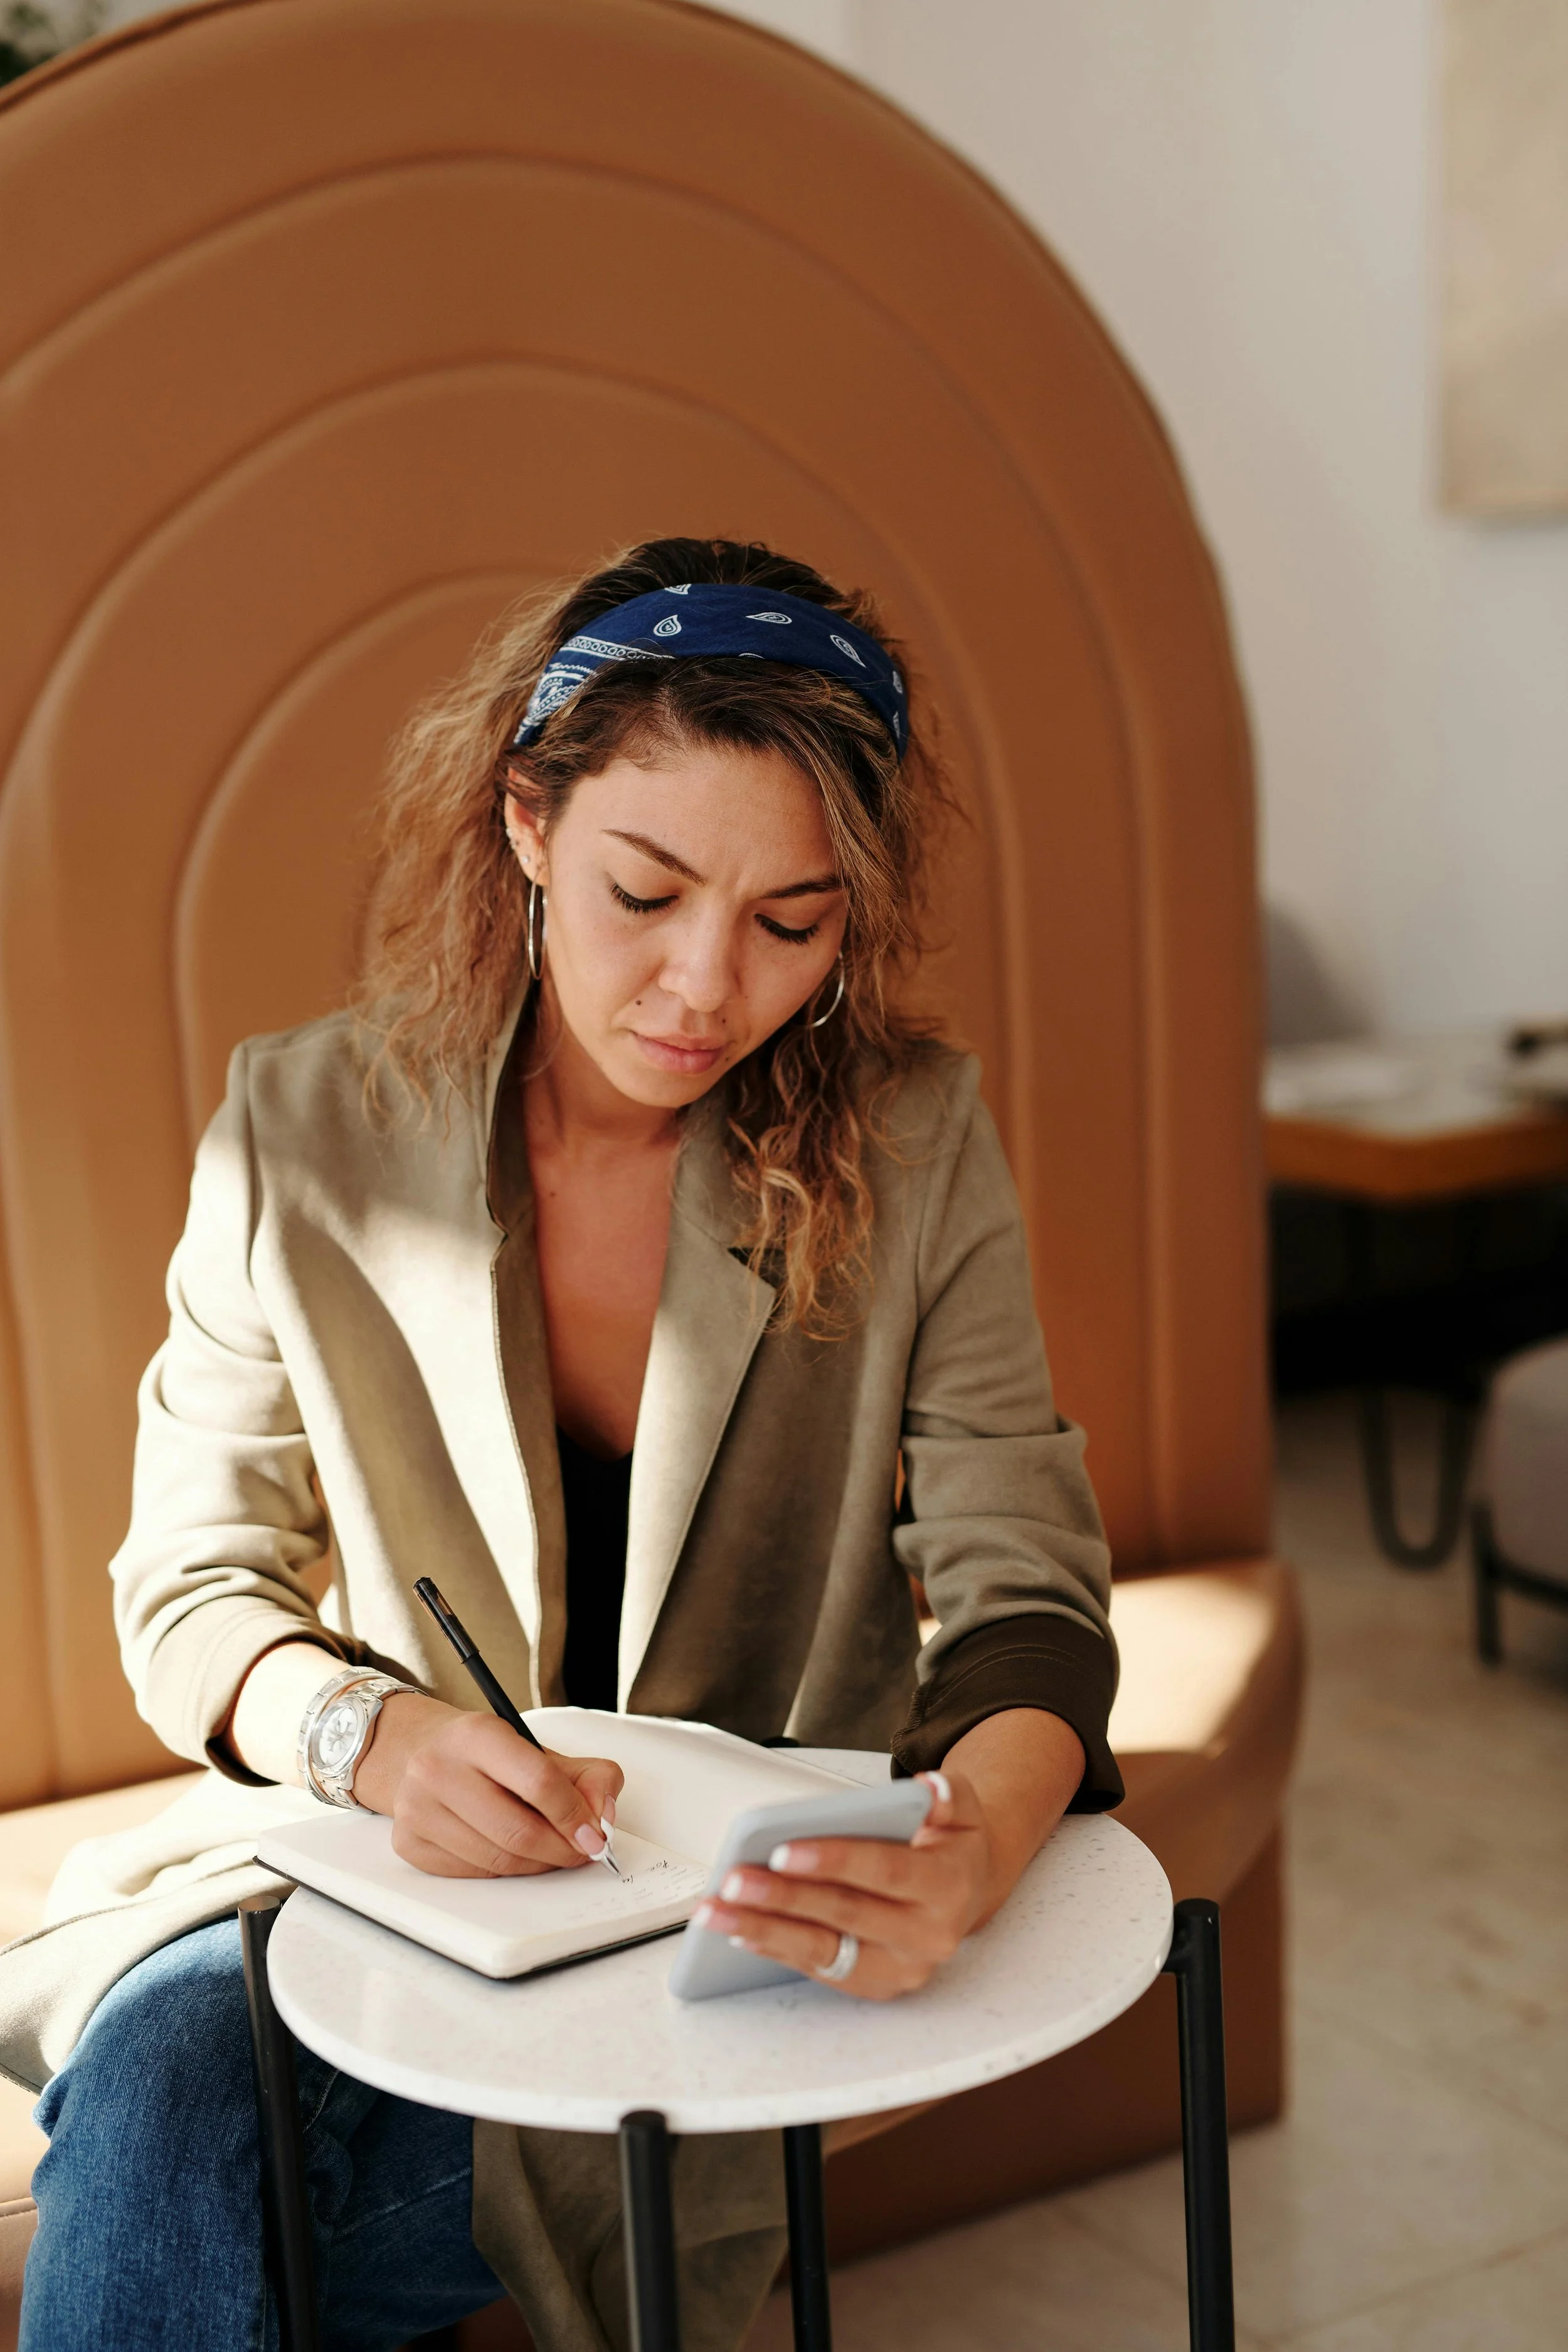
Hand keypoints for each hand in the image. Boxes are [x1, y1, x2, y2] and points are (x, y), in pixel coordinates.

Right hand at [353, 1691, 623, 1879]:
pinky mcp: (409, 1843)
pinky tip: (513, 1855)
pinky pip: (472, 1874)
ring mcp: (417, 1808)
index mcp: (478, 1734)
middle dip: (560, 1850)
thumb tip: (604, 1816)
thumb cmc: (486, 1755)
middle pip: (517, 1831)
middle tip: (580, 1852)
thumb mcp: (540, 1750)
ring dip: (536, 1866)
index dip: (575, 1815)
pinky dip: (504, 1873)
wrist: (420, 1751)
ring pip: (496, 1861)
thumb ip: (588, 1776)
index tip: (595, 1836)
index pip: (538, 1782)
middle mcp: (439, 1768)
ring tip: (550, 1852)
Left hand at [691, 1770, 989, 2000]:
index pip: (884, 1872)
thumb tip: (927, 1791)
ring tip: (715, 1911)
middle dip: (783, 1898)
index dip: (833, 1861)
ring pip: (823, 1951)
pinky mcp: (874, 1985)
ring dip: (764, 1931)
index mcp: (948, 1888)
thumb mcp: (962, 1809)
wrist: (965, 1895)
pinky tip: (739, 1930)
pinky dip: (776, 1950)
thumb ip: (949, 1794)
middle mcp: (927, 1937)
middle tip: (733, 1880)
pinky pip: (818, 1968)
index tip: (782, 1851)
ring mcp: (900, 1969)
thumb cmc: (950, 1845)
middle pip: (845, 1915)